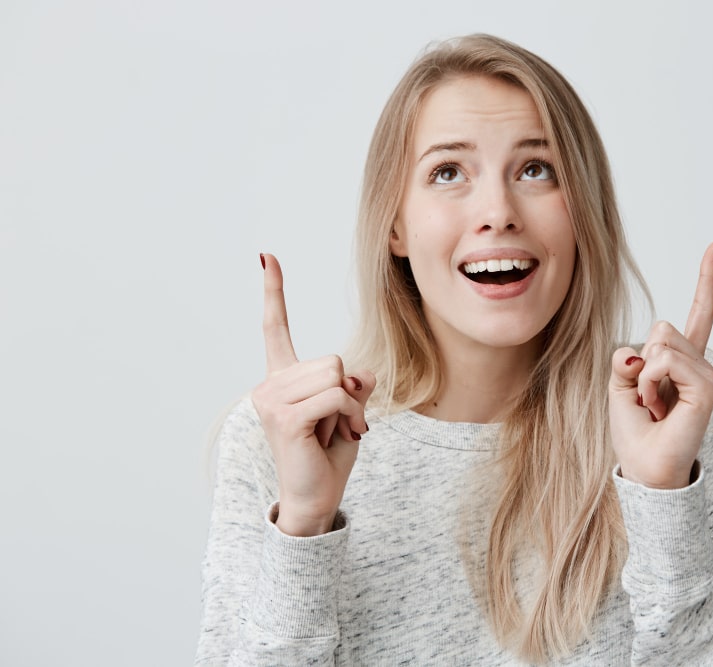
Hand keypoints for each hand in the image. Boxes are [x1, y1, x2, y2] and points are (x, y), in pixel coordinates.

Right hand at [250, 254, 375, 535]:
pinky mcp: (284, 418)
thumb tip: (359, 374)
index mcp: (281, 379)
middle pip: (332, 359)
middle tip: (336, 425)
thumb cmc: (329, 455)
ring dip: (349, 407)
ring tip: (334, 432)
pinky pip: (337, 397)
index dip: (273, 291)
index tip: (266, 257)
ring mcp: (271, 401)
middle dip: (347, 393)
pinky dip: (350, 417)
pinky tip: (340, 437)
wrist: (316, 498)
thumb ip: (354, 386)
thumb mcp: (350, 411)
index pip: (275, 327)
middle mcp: (269, 385)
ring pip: (336, 375)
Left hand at [608, 242, 712, 488]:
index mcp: (681, 361)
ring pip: (662, 340)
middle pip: (663, 326)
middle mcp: (699, 364)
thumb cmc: (634, 432)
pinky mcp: (708, 388)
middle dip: (641, 359)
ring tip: (654, 405)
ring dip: (644, 375)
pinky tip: (660, 406)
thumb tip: (637, 352)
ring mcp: (707, 376)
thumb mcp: (618, 387)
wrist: (644, 470)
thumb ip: (625, 359)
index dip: (706, 279)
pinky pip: (666, 361)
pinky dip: (650, 382)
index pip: (700, 312)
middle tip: (647, 397)